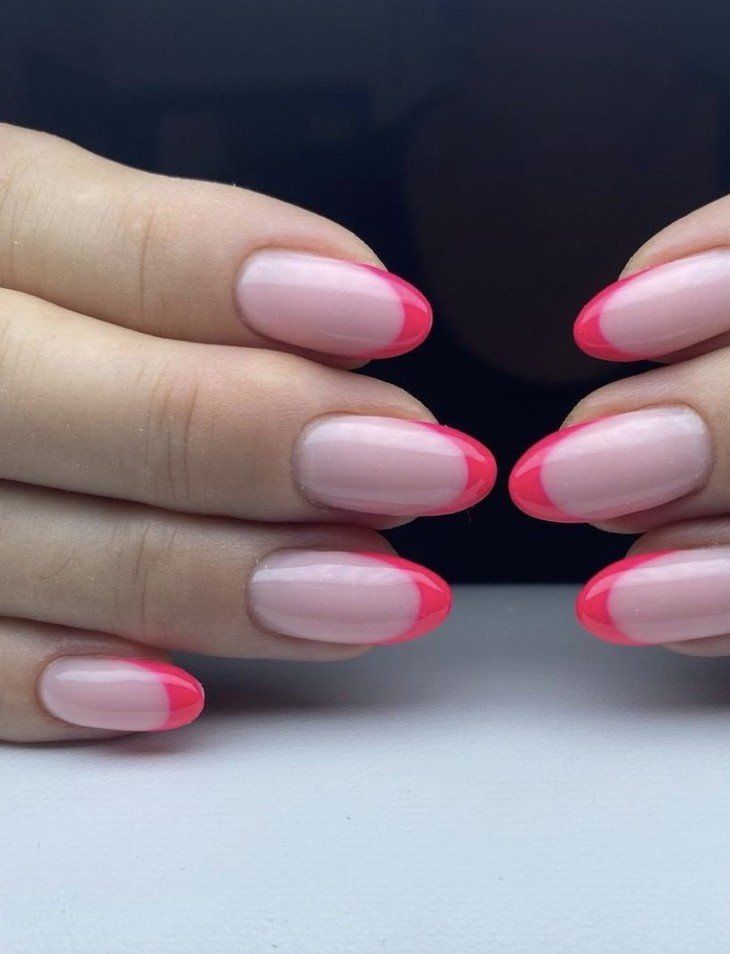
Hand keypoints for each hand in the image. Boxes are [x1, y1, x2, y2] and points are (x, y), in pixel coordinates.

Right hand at [0, 124, 493, 741]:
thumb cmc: (21, 298)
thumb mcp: (64, 226)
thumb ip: (182, 265)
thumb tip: (358, 311)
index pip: (123, 255)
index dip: (263, 291)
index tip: (398, 319)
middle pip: (118, 423)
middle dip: (285, 448)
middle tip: (433, 468)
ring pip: (57, 559)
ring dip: (231, 585)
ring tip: (382, 591)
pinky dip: (60, 688)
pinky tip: (177, 695)